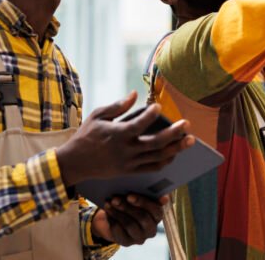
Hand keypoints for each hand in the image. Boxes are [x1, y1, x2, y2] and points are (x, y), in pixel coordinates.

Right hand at [55, 91, 194, 184]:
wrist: (75, 163)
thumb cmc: (86, 135)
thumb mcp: (98, 116)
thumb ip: (118, 106)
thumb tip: (134, 94)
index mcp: (117, 134)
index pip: (139, 125)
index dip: (150, 115)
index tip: (159, 106)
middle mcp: (126, 150)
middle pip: (156, 143)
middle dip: (174, 134)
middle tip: (187, 125)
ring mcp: (129, 163)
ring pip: (158, 157)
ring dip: (176, 148)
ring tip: (189, 140)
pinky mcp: (129, 171)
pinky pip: (152, 168)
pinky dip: (165, 161)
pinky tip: (174, 153)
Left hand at [92, 194, 168, 246]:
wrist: (116, 217)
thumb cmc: (131, 204)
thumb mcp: (139, 197)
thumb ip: (150, 194)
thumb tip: (165, 198)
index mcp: (157, 216)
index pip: (156, 210)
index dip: (143, 202)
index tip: (130, 196)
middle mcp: (151, 229)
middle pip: (142, 218)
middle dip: (127, 207)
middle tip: (115, 199)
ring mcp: (139, 238)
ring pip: (130, 225)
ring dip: (118, 213)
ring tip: (109, 204)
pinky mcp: (127, 242)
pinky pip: (119, 231)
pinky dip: (112, 219)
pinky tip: (107, 212)